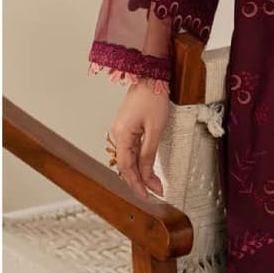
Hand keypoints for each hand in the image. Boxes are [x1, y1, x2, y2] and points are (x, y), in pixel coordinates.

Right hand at [108, 82, 169, 198]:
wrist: (150, 76)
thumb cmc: (153, 98)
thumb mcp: (155, 129)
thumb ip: (149, 153)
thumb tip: (148, 175)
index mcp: (122, 135)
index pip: (126, 167)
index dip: (136, 184)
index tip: (148, 196)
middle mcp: (118, 134)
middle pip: (126, 165)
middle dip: (139, 181)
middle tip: (154, 193)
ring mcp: (121, 130)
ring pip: (128, 158)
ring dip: (140, 172)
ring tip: (154, 185)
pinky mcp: (128, 127)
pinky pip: (131, 149)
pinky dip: (139, 161)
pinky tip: (147, 168)